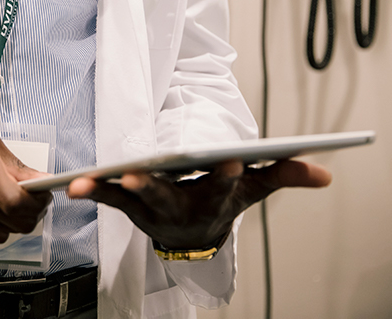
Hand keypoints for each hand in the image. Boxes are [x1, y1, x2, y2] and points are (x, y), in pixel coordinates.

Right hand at [0, 105, 51, 242]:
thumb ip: (14, 163)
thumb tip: (38, 179)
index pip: (17, 202)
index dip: (38, 202)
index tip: (45, 193)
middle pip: (15, 223)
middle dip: (34, 213)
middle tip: (36, 198)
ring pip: (3, 233)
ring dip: (16, 220)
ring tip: (15, 201)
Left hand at [68, 159, 331, 249]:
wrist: (194, 236)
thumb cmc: (222, 203)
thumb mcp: (253, 190)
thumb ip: (283, 175)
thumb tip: (325, 172)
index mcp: (213, 199)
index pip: (223, 186)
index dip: (228, 174)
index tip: (232, 159)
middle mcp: (180, 207)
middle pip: (166, 196)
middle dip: (153, 187)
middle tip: (137, 176)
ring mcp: (150, 209)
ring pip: (128, 199)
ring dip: (108, 190)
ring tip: (86, 183)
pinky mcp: (129, 205)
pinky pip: (108, 198)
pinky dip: (92, 192)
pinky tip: (72, 186)